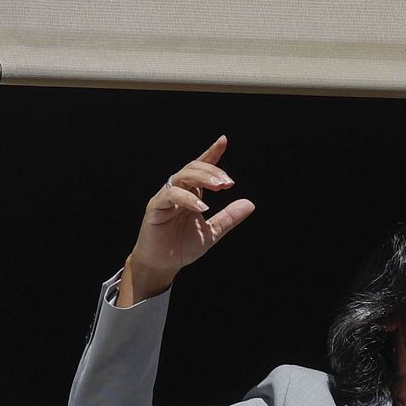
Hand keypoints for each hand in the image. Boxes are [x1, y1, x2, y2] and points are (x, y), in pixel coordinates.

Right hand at [117, 135, 255, 304]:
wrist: (162, 265)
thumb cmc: (182, 247)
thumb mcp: (212, 232)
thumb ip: (229, 217)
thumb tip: (250, 203)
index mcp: (191, 193)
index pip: (201, 168)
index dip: (211, 153)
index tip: (223, 140)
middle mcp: (177, 190)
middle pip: (193, 168)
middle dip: (212, 171)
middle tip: (228, 182)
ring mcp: (165, 197)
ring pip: (182, 176)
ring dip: (203, 178)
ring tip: (220, 187)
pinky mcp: (155, 207)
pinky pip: (171, 195)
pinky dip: (188, 198)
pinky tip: (202, 207)